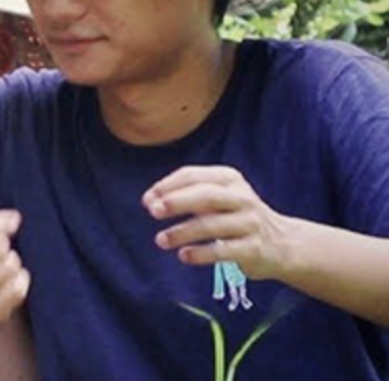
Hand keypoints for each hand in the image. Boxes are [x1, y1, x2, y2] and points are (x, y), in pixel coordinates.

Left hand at [144, 165, 296, 279]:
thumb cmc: (237, 217)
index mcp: (229, 179)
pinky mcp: (254, 249)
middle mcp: (242, 198)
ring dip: (182, 232)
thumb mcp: (218, 197)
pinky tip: (183, 256)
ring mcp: (250, 223)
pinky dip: (200, 253)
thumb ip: (187, 195)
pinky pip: (223, 251)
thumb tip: (151, 201)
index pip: (193, 175)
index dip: (167, 186)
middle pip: (205, 195)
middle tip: (153, 211)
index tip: (148, 200)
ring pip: (212, 225)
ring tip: (161, 240)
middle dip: (177, 202)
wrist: (283, 243)